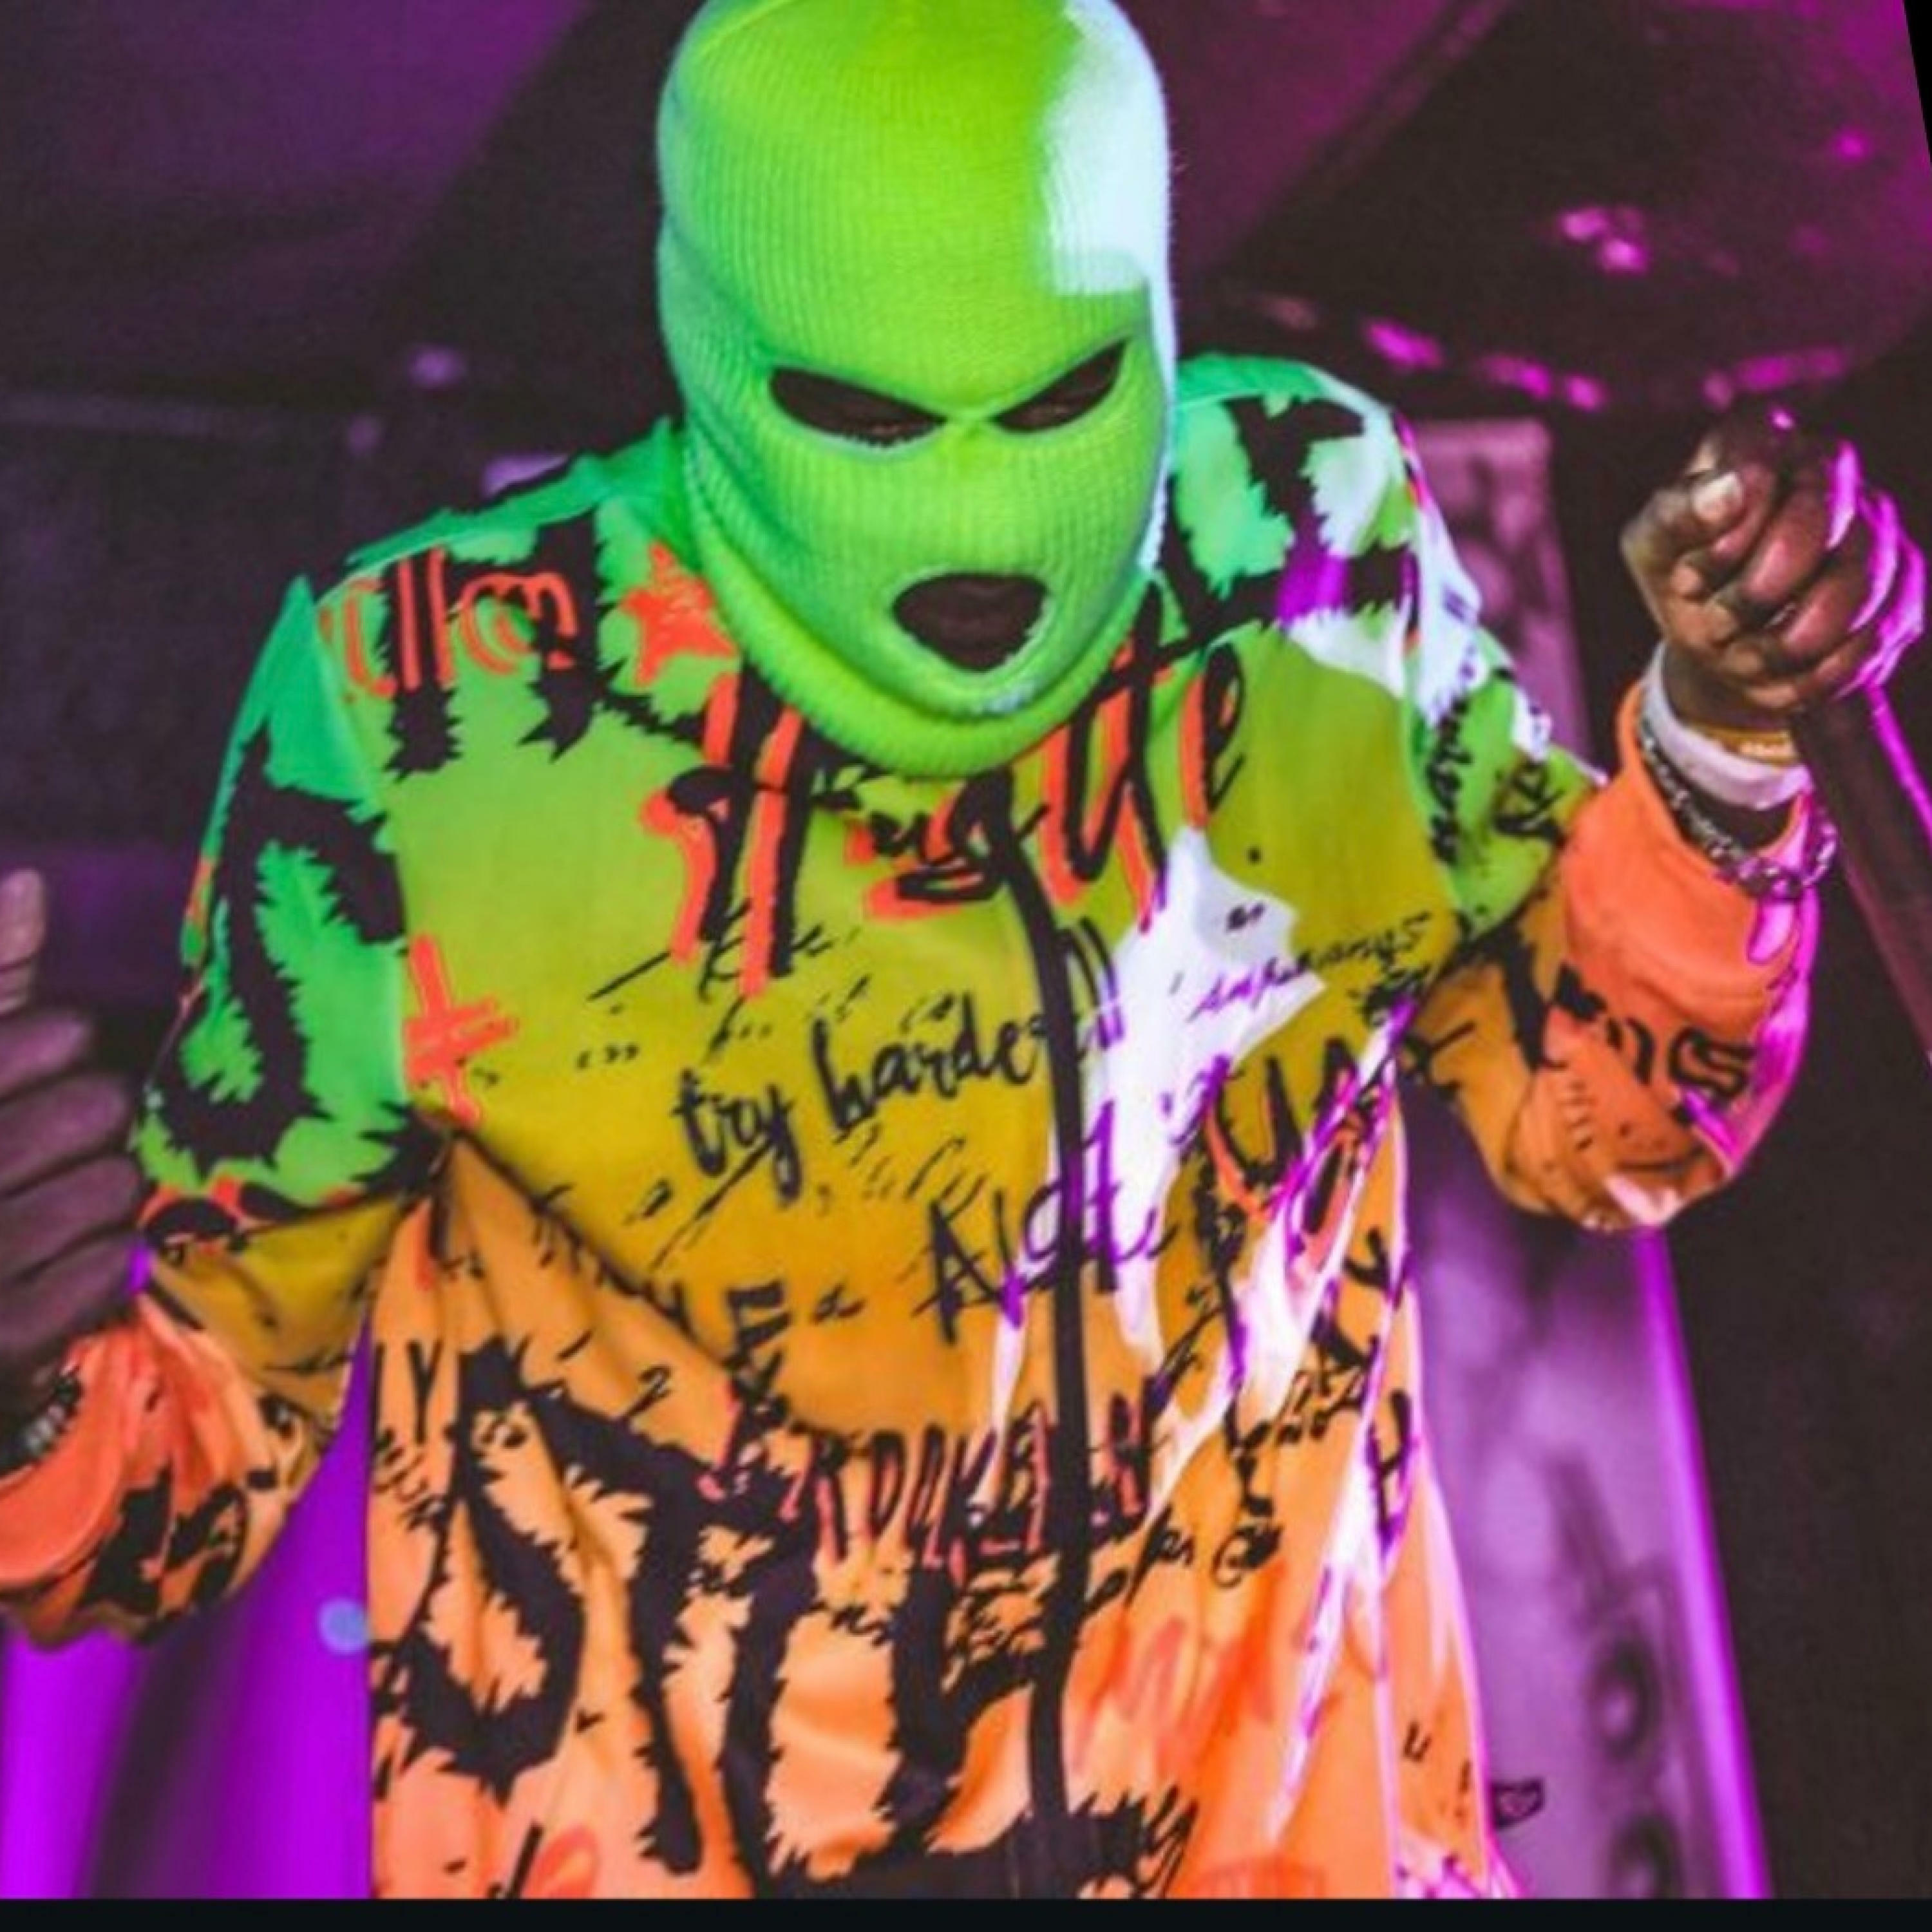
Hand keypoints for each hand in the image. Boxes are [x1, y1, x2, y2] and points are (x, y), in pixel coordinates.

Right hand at [0, 870, 139, 1416]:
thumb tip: (34, 886)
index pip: (52, 1034)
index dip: (60, 1044)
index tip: (43, 1060)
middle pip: (101, 1106)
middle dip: (93, 1116)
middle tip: (55, 1137)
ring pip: (116, 1185)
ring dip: (104, 1190)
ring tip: (52, 1199)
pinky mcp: (0, 1337)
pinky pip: (108, 1268)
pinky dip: (99, 1263)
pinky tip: (62, 1261)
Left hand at [1621, 405, 1924, 732]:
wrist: (1724, 642)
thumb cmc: (1684, 580)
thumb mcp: (1652, 550)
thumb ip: (1677, 515)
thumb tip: (1732, 486)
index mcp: (1759, 438)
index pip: (1759, 468)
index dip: (1725, 539)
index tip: (1688, 582)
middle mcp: (1829, 464)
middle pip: (1818, 520)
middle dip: (1756, 594)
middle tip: (1716, 626)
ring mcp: (1876, 521)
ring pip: (1857, 584)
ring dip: (1786, 641)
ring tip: (1741, 656)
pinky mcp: (1902, 581)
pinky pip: (1875, 635)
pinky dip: (1816, 671)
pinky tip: (1781, 671)